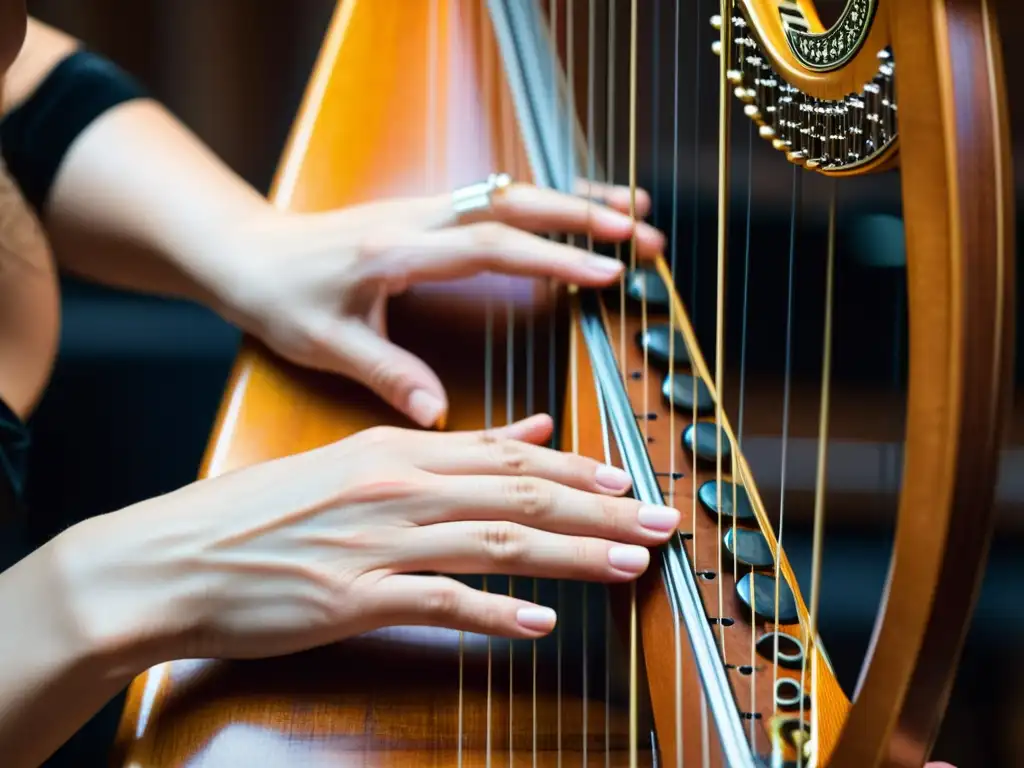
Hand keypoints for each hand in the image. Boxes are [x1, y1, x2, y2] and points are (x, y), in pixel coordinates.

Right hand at [54, 414, 678, 663]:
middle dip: (601, 508)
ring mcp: (378, 543)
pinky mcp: (355, 599)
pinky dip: (497, 612)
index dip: (579, 468)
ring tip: (629, 565)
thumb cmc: (263, 512)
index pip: (510, 455)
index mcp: (397, 451)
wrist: (176, 556)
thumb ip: (447, 450)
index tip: (629, 481)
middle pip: (520, 495)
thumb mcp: (356, 461)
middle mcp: (398, 487)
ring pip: (497, 542)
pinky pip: (441, 603)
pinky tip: (541, 622)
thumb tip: (527, 430)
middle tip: (660, 522)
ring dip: (572, 555)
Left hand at [210, 182, 663, 427]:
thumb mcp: (326, 343)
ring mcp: (426, 209)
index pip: (488, 245)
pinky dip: (546, 202)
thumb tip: (439, 416)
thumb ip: (387, 373)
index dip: (551, 258)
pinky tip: (582, 209)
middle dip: (585, 217)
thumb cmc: (281, 296)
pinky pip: (498, 198)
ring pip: (513, 190)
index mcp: (396, 249)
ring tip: (637, 214)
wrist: (247, 251)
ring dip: (575, 200)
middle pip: (515, 203)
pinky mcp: (430, 214)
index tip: (607, 274)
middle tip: (644, 238)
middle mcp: (419, 217)